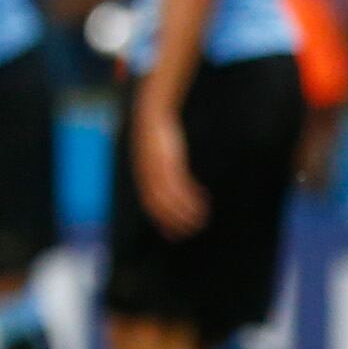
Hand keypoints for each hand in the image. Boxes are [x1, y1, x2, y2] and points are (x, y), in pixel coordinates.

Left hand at [132, 87, 208, 236]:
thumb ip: (160, 171)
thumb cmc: (157, 136)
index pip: (151, 205)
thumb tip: (172, 183)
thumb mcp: (155, 156)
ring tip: (202, 220)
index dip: (162, 221)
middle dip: (175, 221)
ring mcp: (158, 169)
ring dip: (186, 212)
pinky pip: (181, 185)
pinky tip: (203, 201)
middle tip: (192, 231)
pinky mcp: (169, 161)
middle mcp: (148, 176)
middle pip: (161, 206)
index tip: (174, 234)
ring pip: (171, 199)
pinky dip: (191, 196)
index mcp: (144, 176)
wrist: (153, 114)